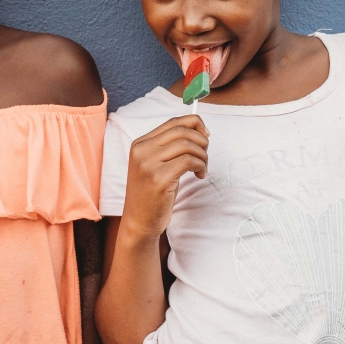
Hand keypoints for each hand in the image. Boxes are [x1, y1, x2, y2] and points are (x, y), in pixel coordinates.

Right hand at [121, 115, 208, 238]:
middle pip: (182, 131)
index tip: (206, 135)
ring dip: (203, 156)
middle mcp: (142, 150)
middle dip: (202, 141)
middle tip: (205, 157)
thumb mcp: (155, 164)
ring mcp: (148, 164)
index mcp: (140, 144)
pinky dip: (201, 166)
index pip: (172, 122)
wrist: (138, 221)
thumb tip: (198, 129)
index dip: (194, 124)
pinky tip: (199, 176)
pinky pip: (189, 161)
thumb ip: (169, 147)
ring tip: (202, 169)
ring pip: (188, 145)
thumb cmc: (152, 193)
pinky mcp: (159, 178)